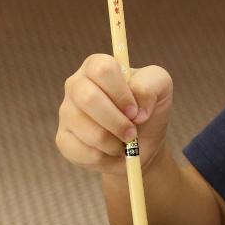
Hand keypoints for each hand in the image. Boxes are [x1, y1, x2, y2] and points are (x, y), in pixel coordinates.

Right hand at [54, 54, 173, 174]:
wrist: (141, 143)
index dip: (121, 93)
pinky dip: (104, 158)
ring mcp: (66, 112)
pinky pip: (82, 152)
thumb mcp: (161, 88)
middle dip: (117, 121)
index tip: (135, 110)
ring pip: (88, 130)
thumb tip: (137, 109)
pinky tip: (111, 152)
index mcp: (97, 66)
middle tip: (132, 132)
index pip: (102, 69)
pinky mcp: (63, 139)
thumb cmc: (148, 109)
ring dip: (114, 143)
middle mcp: (76, 85)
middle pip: (88, 98)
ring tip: (124, 142)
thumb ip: (152, 86)